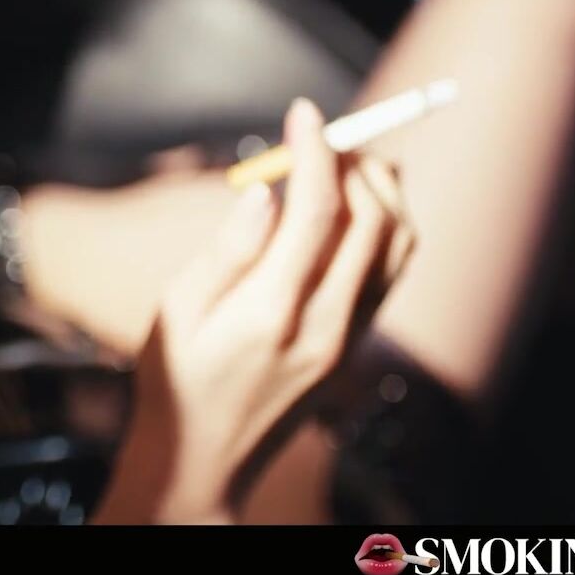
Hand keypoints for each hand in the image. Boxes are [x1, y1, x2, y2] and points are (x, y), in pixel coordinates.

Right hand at [95, 99, 415, 523]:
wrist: (203, 463)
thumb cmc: (174, 382)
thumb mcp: (176, 310)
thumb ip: (227, 248)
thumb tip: (264, 190)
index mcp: (272, 312)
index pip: (316, 210)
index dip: (314, 150)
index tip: (301, 112)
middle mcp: (325, 325)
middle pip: (374, 221)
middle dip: (354, 161)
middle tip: (320, 134)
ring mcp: (348, 339)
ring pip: (399, 245)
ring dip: (383, 191)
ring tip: (345, 160)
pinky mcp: (354, 346)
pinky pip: (390, 271)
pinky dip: (385, 225)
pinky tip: (352, 207)